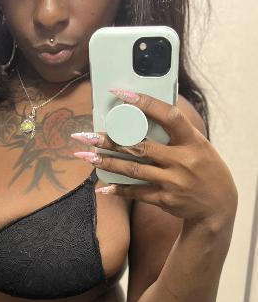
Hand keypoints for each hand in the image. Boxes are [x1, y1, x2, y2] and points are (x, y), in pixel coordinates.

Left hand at [71, 90, 237, 226]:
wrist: (217, 206)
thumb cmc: (205, 168)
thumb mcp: (199, 145)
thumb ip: (177, 131)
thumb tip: (148, 109)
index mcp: (192, 141)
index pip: (169, 116)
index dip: (146, 104)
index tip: (122, 95)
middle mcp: (181, 161)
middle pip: (140, 147)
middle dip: (111, 141)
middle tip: (87, 135)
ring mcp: (172, 182)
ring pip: (133, 170)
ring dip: (107, 163)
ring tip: (85, 156)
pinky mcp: (164, 199)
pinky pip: (137, 193)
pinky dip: (119, 190)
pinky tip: (102, 188)